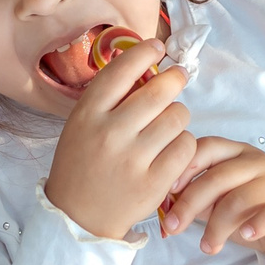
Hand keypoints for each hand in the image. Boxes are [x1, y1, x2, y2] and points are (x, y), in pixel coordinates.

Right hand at [42, 41, 197, 239]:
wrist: (78, 217)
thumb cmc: (82, 164)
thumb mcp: (81, 125)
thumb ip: (109, 100)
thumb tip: (148, 68)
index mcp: (87, 114)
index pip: (121, 70)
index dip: (144, 52)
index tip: (157, 47)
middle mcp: (110, 133)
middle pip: (158, 91)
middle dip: (174, 79)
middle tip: (178, 77)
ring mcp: (133, 160)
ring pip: (177, 117)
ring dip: (178, 115)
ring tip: (169, 122)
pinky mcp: (154, 183)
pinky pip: (186, 146)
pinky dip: (184, 143)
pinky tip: (172, 147)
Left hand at [159, 138, 264, 264]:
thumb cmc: (257, 213)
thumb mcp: (223, 204)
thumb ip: (198, 200)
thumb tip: (165, 204)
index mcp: (239, 154)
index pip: (208, 147)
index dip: (184, 167)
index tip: (167, 192)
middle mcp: (259, 163)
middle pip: (219, 176)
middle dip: (191, 203)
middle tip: (174, 227)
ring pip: (241, 198)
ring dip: (218, 226)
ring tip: (208, 247)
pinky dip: (256, 224)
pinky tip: (245, 236)